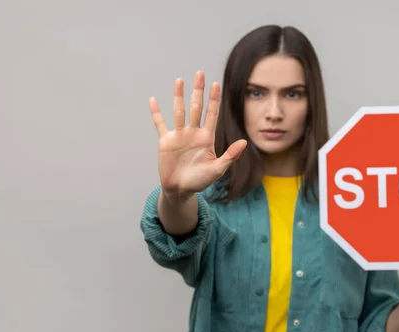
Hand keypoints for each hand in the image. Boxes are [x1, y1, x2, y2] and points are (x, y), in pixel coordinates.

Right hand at [149, 71, 246, 200]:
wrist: (180, 190)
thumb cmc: (200, 181)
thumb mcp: (217, 169)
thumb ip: (230, 156)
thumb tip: (245, 142)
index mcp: (207, 138)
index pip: (211, 114)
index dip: (214, 100)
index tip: (216, 84)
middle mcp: (193, 133)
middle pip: (196, 108)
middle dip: (198, 91)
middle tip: (200, 74)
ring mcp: (179, 136)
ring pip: (179, 111)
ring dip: (179, 96)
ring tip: (179, 81)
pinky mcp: (166, 141)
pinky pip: (160, 124)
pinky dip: (156, 113)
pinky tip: (153, 100)